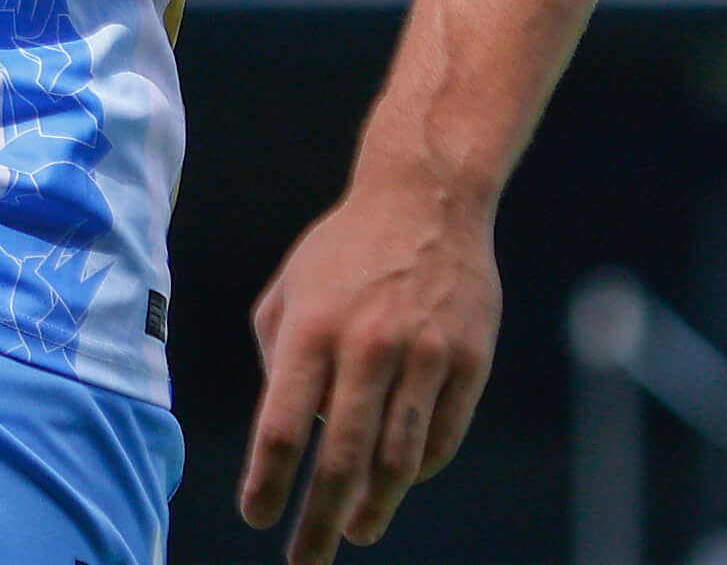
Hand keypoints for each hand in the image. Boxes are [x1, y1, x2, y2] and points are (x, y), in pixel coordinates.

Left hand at [237, 169, 499, 563]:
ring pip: (397, 460)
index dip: (268, 483)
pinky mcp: (469, 361)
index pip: (280, 426)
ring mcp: (423, 356)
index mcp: (310, 330)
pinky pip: (441, 436)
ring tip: (357, 530)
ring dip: (374, 506)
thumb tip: (290, 431)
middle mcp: (366, 347)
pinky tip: (400, 481)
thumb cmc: (344, 251)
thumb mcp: (288, 291)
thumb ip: (279, 359)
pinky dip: (418, 468)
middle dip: (320, 520)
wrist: (426, 198)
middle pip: (340, 459)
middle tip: (306, 559)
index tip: (257, 517)